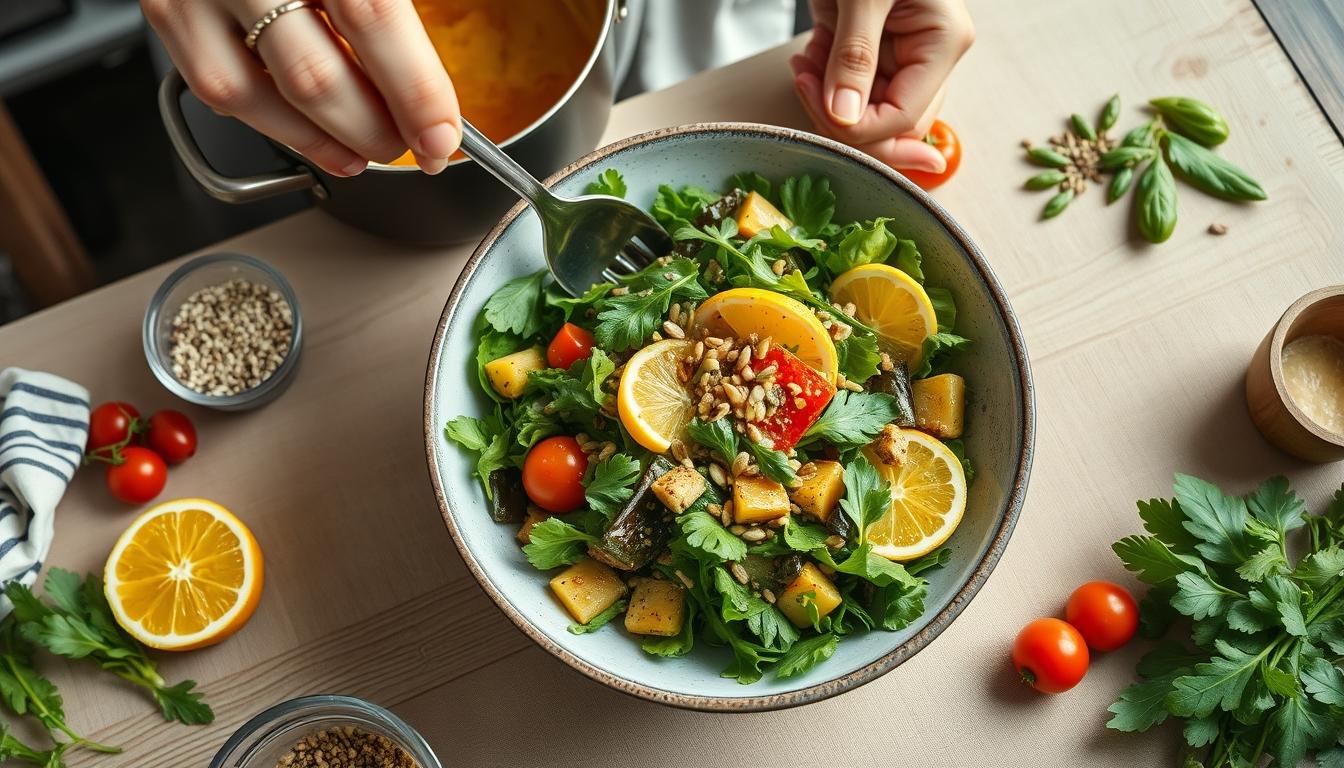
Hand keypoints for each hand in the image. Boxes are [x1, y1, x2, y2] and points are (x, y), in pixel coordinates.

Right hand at [143, 0, 460, 175]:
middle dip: (372, 131)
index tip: (440, 137)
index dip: (415, 93)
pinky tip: (309, 130)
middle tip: (408, 146)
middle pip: (315, 75)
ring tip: (363, 150)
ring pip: (259, 95)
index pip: (373, 19)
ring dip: (321, 140)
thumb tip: (428, 76)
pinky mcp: (165, 5)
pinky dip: (270, 121)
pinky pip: (215, 85)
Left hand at [791, 0, 972, 173]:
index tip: (822, 108)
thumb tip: (845, 116)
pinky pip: (849, 91)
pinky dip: (822, 81)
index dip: (860, 128)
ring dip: (824, 97)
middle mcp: (926, 55)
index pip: (904, 118)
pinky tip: (807, 57)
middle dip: (839, 115)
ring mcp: (899, 56)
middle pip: (889, 126)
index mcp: (942, 42)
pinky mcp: (871, 51)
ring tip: (804, 62)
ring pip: (864, 113)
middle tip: (805, 84)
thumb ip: (855, 57)